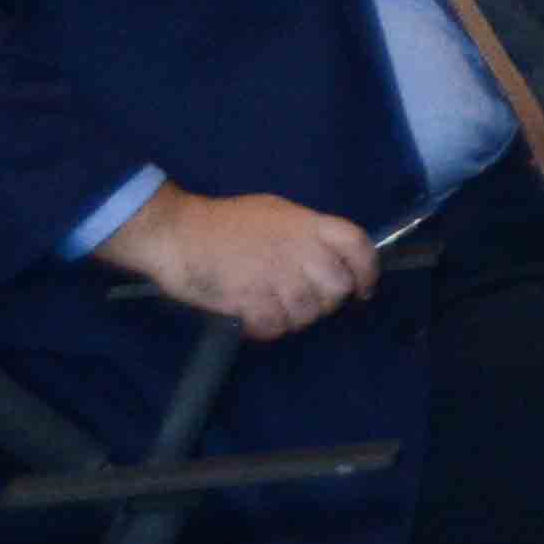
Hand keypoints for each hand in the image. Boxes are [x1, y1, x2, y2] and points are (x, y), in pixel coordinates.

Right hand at [109, 185, 379, 340]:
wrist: (175, 232)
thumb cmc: (222, 223)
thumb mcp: (274, 213)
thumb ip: (305, 233)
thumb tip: (329, 258)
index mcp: (307, 223)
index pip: (356, 245)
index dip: (367, 270)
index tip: (363, 289)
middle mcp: (298, 248)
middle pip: (337, 288)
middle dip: (325, 302)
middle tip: (304, 302)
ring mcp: (274, 274)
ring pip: (307, 313)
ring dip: (293, 319)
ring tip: (272, 309)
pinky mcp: (249, 298)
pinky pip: (274, 327)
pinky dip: (266, 330)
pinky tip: (253, 321)